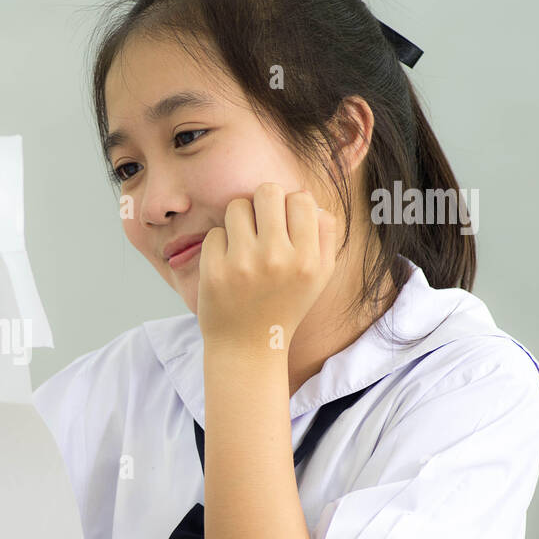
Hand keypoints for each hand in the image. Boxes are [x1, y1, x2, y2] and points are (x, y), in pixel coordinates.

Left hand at [196, 183, 338, 350]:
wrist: (248, 346)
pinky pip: (214, 232)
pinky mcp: (214, 270)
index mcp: (307, 259)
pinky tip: (227, 265)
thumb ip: (324, 234)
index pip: (301, 198)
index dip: (290, 205)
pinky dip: (219, 245)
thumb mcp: (319, 276)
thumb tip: (307, 197)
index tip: (284, 224)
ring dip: (239, 221)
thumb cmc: (285, 305)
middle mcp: (277, 259)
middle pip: (267, 192)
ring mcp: (243, 264)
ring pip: (237, 207)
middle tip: (260, 225)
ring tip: (243, 244)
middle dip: (263, 204)